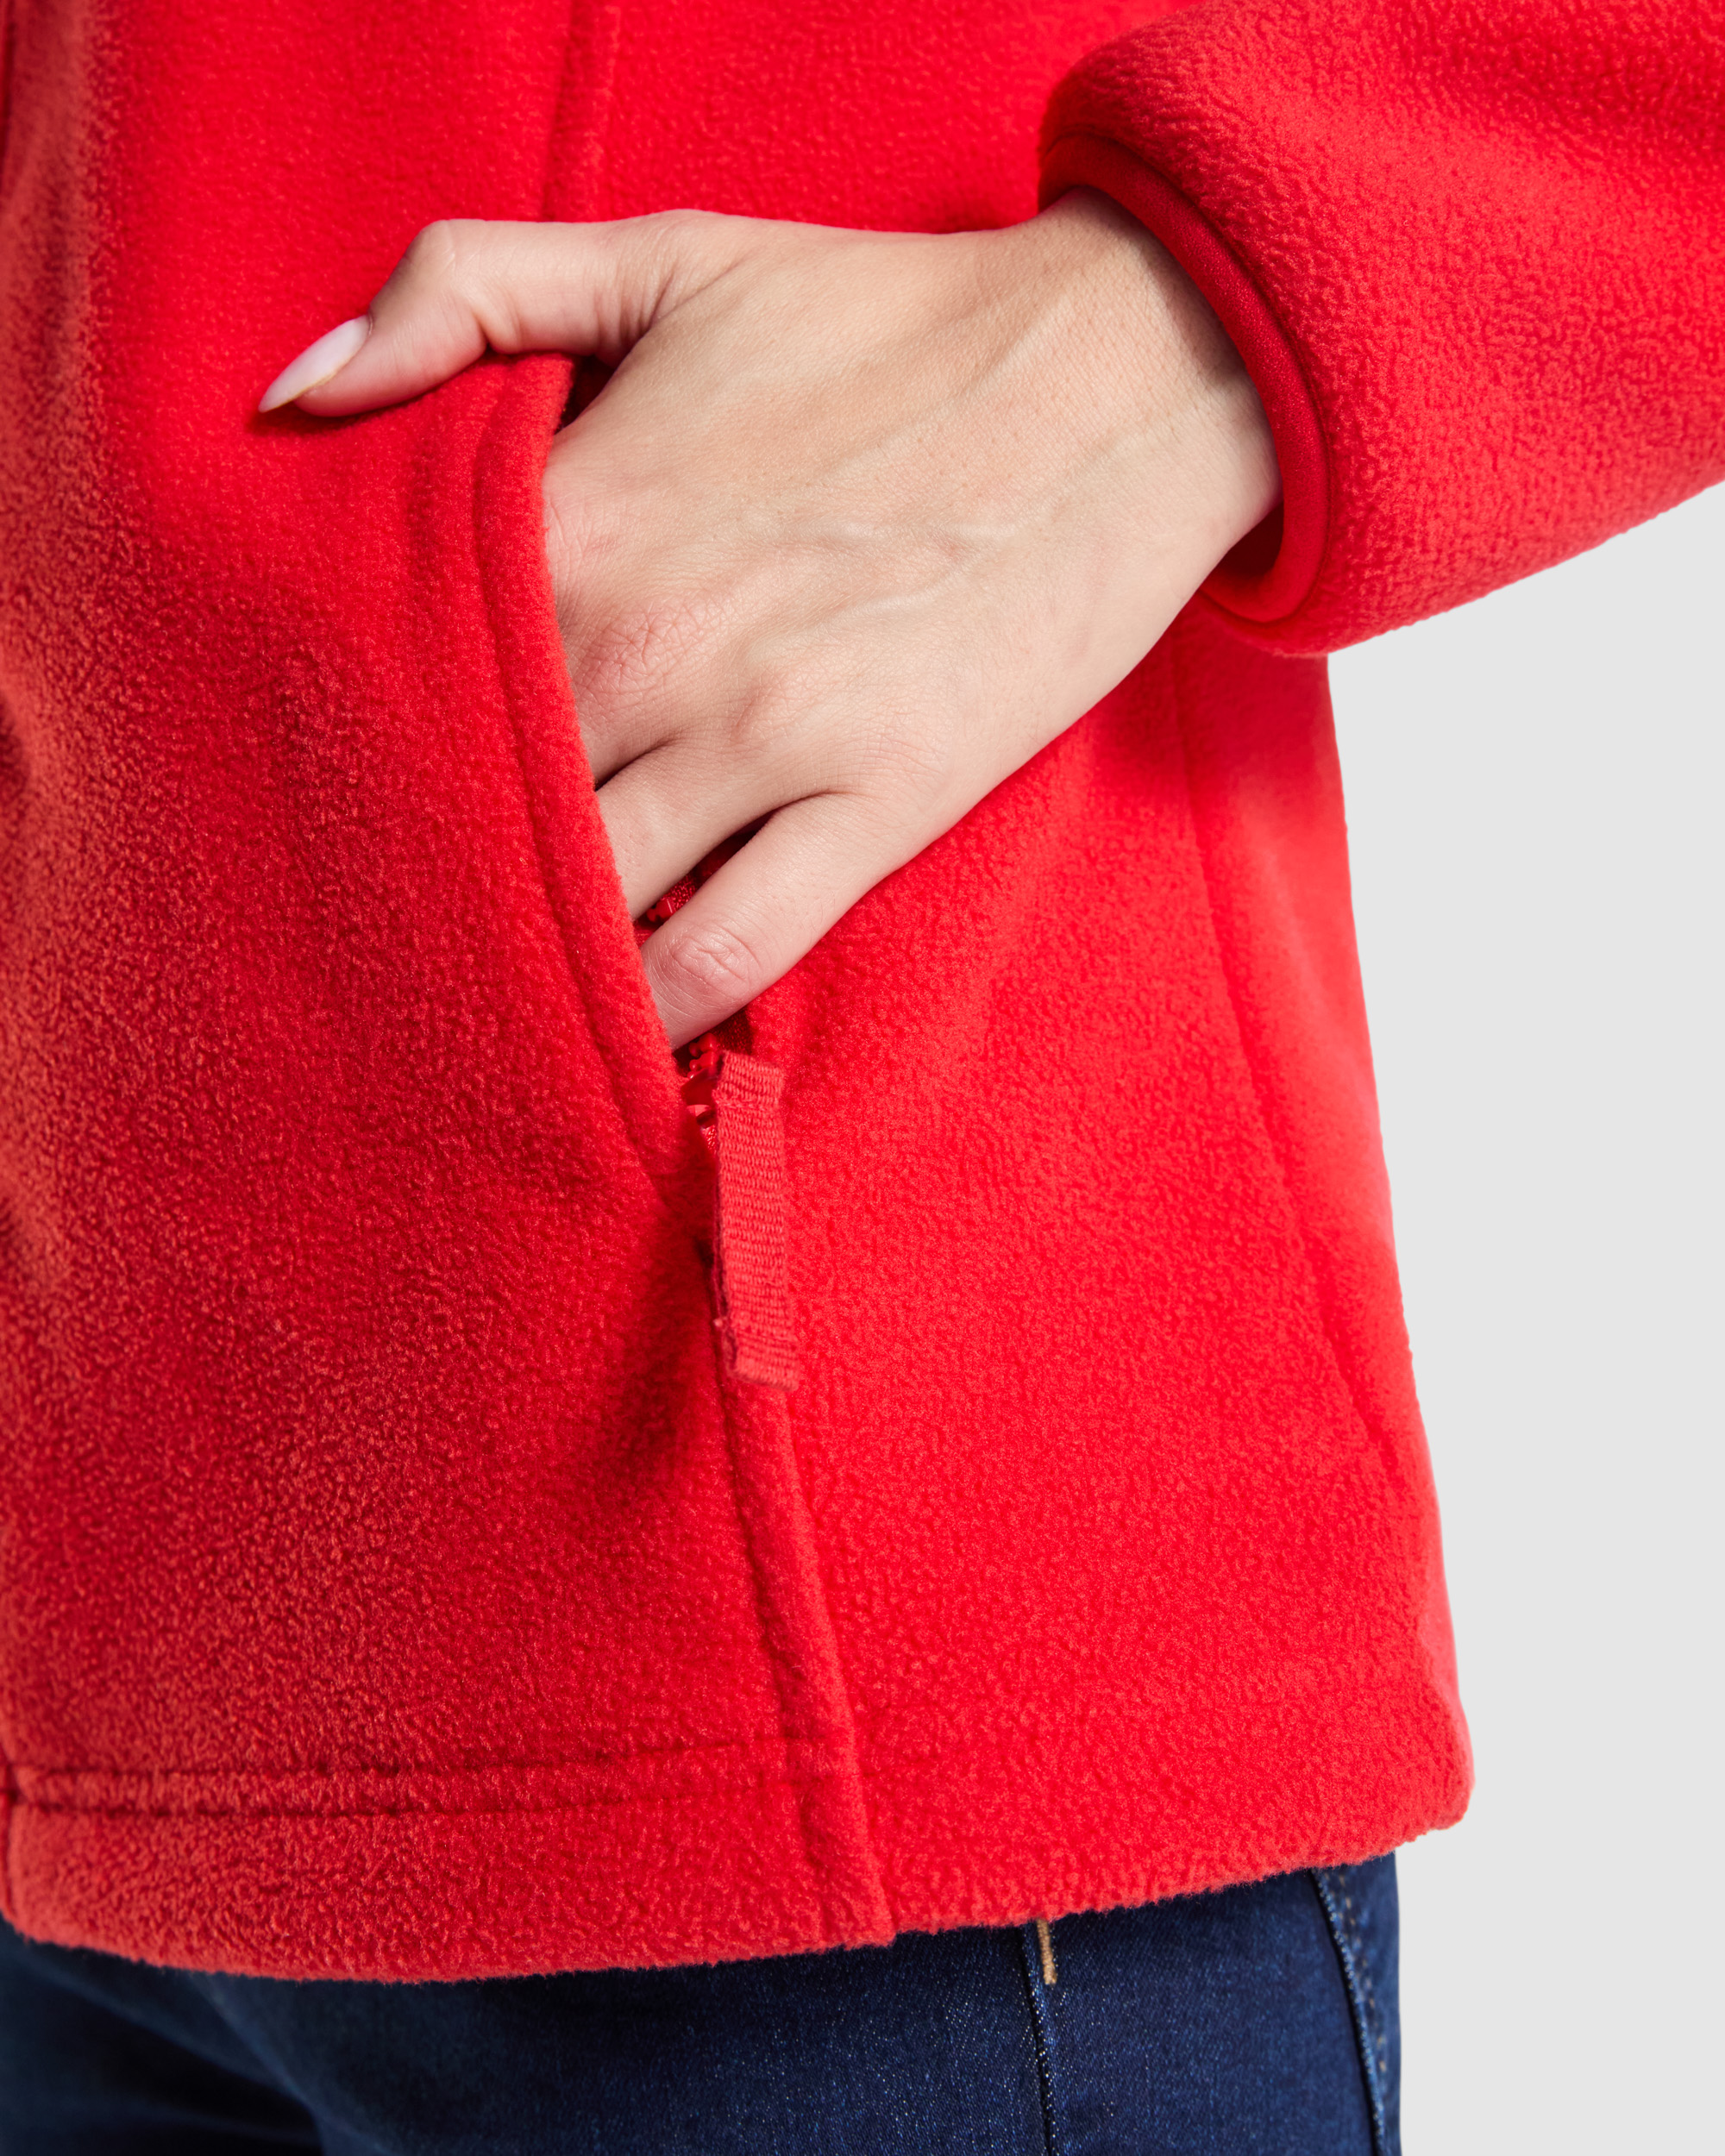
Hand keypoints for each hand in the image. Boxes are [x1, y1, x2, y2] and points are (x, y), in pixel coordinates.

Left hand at [261, 195, 1277, 1047]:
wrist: (1124, 371)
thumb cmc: (884, 320)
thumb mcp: (663, 254)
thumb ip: (462, 286)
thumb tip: (292, 393)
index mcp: (571, 515)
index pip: (399, 678)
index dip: (363, 749)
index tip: (355, 794)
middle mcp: (643, 641)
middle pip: (475, 811)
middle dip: (432, 874)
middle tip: (411, 920)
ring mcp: (763, 732)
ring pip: (590, 902)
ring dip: (536, 961)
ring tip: (504, 997)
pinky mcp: (877, 801)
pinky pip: (731, 954)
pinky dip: (664, 1016)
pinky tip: (628, 1035)